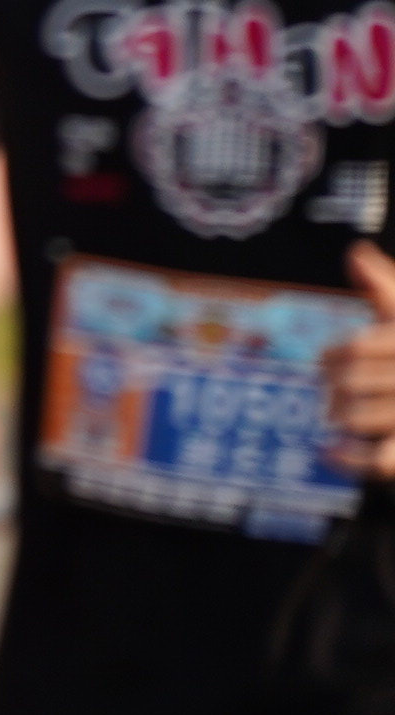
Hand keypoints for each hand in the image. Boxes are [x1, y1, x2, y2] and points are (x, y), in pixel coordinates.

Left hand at [325, 244, 394, 478]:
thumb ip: (385, 287)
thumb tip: (355, 252)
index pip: (350, 351)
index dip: (331, 356)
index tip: (330, 361)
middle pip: (346, 384)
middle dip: (333, 387)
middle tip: (334, 391)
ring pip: (352, 419)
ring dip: (340, 418)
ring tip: (343, 414)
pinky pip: (375, 462)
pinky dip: (347, 458)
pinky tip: (331, 450)